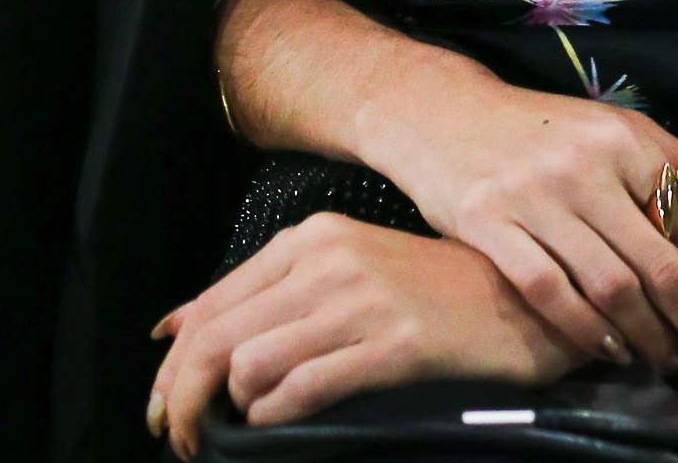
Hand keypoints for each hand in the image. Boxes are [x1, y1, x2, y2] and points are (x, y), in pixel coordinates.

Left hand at [146, 219, 573, 458]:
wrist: (517, 298)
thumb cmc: (427, 289)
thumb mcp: (339, 270)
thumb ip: (260, 294)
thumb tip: (171, 327)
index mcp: (311, 238)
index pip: (210, 306)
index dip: (171, 368)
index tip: (160, 410)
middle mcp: (328, 260)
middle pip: (218, 339)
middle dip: (182, 400)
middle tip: (180, 440)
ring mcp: (360, 300)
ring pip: (250, 366)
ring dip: (231, 413)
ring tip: (236, 435)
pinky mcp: (392, 344)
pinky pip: (302, 388)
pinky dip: (275, 415)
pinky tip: (280, 423)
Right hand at [370, 69, 677, 389]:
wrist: (447, 111)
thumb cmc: (546, 130)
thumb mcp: (621, 132)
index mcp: (625, 140)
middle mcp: (586, 166)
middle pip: (662, 266)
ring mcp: (536, 196)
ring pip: (610, 287)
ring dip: (649, 339)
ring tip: (670, 365)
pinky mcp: (488, 222)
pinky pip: (548, 291)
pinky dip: (585, 330)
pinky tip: (610, 353)